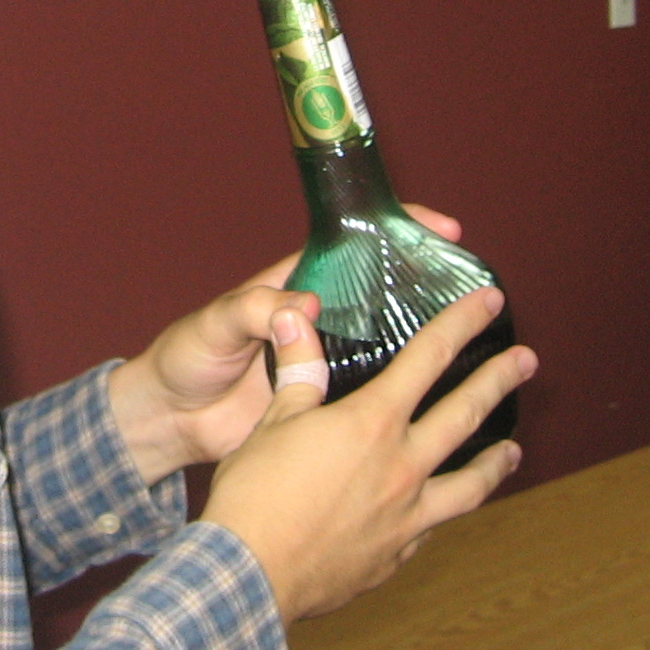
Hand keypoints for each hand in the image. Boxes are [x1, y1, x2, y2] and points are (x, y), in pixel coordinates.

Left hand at [108, 208, 464, 484]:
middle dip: (427, 283)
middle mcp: (317, 320)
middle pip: (382, 291)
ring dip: (424, 340)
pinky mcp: (325, 405)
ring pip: (386, 342)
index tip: (440, 228)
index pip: (352, 243)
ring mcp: (325, 363)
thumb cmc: (185, 358)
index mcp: (293, 285)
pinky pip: (372, 393)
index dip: (396, 229)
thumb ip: (253, 308)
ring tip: (478, 341)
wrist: (171, 421)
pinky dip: (403, 393)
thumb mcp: (215, 323)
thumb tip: (304, 305)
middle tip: (477, 289)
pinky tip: (440, 401)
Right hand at [199, 286, 534, 624]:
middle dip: (499, 381)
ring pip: (470, 484)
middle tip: (526, 361)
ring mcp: (406, 515)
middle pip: (465, 415)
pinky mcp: (395, 554)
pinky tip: (443, 507)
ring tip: (513, 450)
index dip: (461, 323)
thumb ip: (299, 370)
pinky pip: (434, 525)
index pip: (428, 358)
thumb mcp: (274, 419)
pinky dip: (444, 509)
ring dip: (496, 463)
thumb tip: (297, 317)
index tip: (489, 302)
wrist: (251, 573)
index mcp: (372, 422)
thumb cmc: (256, 492)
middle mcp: (402, 466)